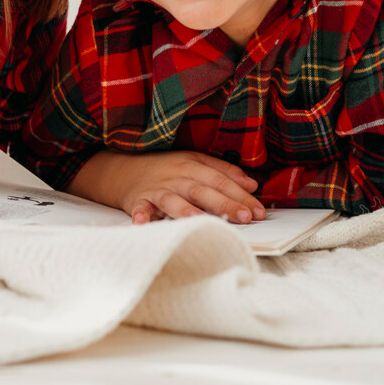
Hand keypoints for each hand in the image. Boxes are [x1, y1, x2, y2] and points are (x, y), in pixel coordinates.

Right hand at [70, 150, 266, 224]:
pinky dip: (141, 215)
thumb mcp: (195, 162)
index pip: (221, 182)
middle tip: (245, 218)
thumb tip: (252, 184)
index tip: (259, 211)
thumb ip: (224, 171)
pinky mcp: (138, 200)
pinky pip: (140, 208)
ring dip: (186, 211)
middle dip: (224, 204)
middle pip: (203, 191)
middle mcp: (177, 177)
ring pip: (174, 200)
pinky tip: (143, 222)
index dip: (241, 196)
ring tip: (201, 221)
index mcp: (193, 166)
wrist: (124, 168)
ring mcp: (157, 189)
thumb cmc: (166, 168)